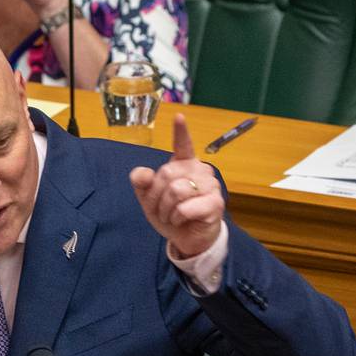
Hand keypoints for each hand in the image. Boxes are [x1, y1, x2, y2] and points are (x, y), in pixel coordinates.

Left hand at [129, 113, 224, 258]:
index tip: (178, 117)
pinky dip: (177, 217)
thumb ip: (143, 184)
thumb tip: (140, 174)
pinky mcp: (215, 203)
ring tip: (172, 216)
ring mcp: (210, 185)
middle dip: (156, 197)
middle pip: (166, 174)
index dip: (180, 131)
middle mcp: (199, 170)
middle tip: (161, 209)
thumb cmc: (171, 214)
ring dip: (166, 209)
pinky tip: (182, 220)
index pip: (183, 144)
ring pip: (176, 190)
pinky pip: (185, 207)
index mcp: (184, 164)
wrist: (188, 239)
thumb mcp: (149, 199)